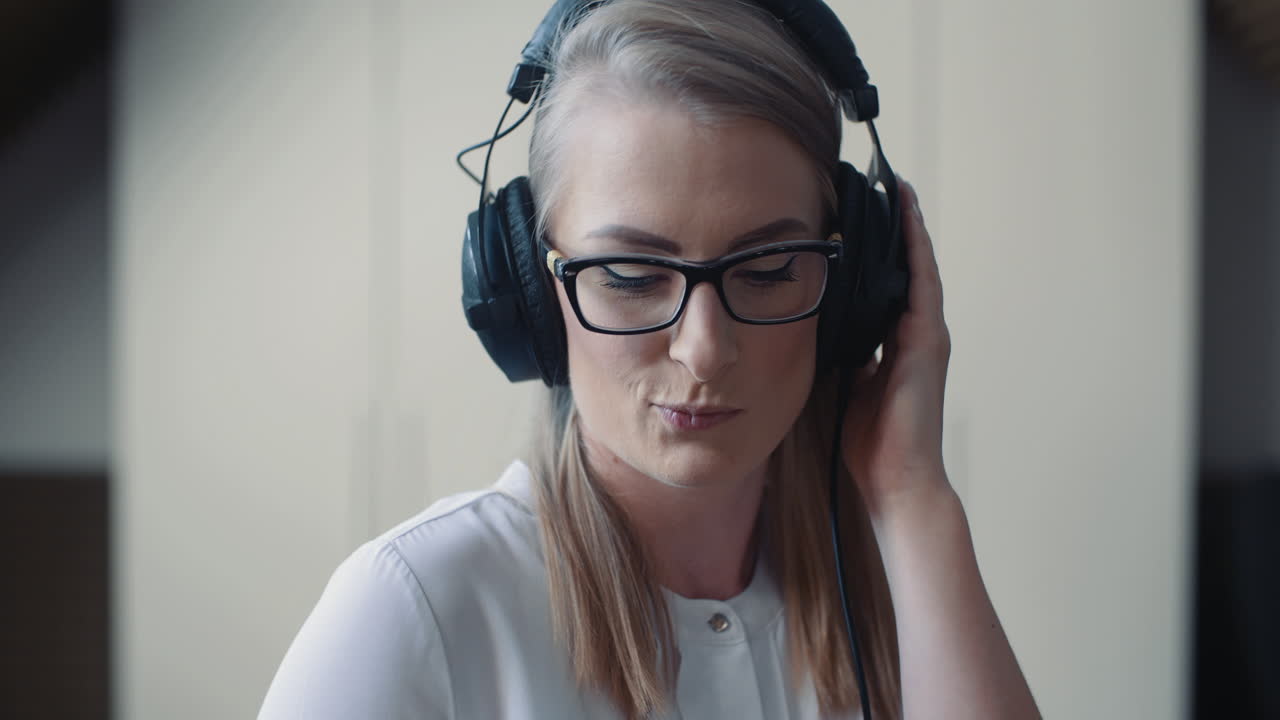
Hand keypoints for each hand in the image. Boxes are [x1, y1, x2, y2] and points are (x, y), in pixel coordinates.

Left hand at [841, 178, 952, 514]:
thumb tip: (823, 329)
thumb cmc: (871, 442)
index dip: (881, 250)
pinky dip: (916, 249)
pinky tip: (907, 219)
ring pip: (920, 268)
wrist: (896, 479)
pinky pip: (923, 284)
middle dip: (897, 229)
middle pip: (908, 269)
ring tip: (898, 188)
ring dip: (910, 229)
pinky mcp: (928, 342)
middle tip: (884, 183)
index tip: (865, 214)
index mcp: (897, 344)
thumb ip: (846, 355)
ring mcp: (927, 336)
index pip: (889, 285)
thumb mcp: (849, 386)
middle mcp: (917, 334)